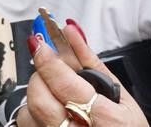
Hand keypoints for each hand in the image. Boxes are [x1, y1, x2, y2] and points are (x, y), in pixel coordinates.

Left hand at [16, 21, 148, 126]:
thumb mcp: (122, 97)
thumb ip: (93, 64)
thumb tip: (71, 33)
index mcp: (107, 120)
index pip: (66, 86)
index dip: (49, 62)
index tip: (39, 44)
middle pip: (41, 100)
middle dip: (40, 78)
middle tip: (49, 70)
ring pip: (30, 112)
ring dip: (38, 94)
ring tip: (56, 94)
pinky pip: (28, 122)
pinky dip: (35, 110)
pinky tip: (52, 108)